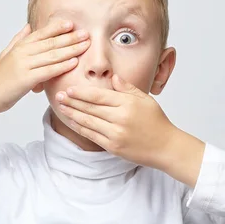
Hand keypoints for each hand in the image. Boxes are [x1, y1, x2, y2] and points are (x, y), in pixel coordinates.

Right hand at [0, 20, 89, 112]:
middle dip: (70, 38)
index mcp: (19, 47)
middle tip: (86, 33)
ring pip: (52, 55)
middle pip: (50, 43)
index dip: (57, 28)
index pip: (41, 34)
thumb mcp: (6, 54)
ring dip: (71, 49)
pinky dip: (62, 66)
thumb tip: (28, 26)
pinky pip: (48, 70)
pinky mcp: (26, 79)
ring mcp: (24, 65)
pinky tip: (74, 62)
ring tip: (85, 45)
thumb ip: (18, 40)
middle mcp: (22, 53)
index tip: (71, 24)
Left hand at [56, 73, 204, 178]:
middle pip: (90, 108)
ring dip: (72, 114)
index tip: (69, 88)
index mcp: (127, 104)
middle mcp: (120, 119)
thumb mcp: (145, 99)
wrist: (165, 147)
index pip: (99, 96)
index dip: (81, 93)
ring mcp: (115, 134)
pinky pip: (91, 135)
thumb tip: (113, 76)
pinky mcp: (113, 147)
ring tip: (60, 106)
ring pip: (88, 122)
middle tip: (58, 95)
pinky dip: (79, 127)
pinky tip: (71, 121)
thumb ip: (127, 88)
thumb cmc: (156, 121)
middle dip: (72, 102)